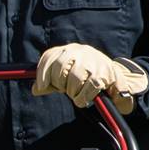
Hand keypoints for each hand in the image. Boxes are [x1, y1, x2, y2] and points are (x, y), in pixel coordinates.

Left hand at [33, 44, 148, 113]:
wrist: (113, 77)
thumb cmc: (82, 78)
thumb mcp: (64, 78)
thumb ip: (49, 84)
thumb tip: (35, 89)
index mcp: (67, 50)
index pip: (49, 57)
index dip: (42, 73)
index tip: (41, 87)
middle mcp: (79, 51)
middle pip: (60, 66)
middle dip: (59, 83)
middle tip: (64, 90)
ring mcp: (93, 59)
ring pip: (75, 77)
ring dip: (72, 91)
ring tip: (76, 95)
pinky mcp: (105, 72)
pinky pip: (90, 86)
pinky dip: (83, 97)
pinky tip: (82, 99)